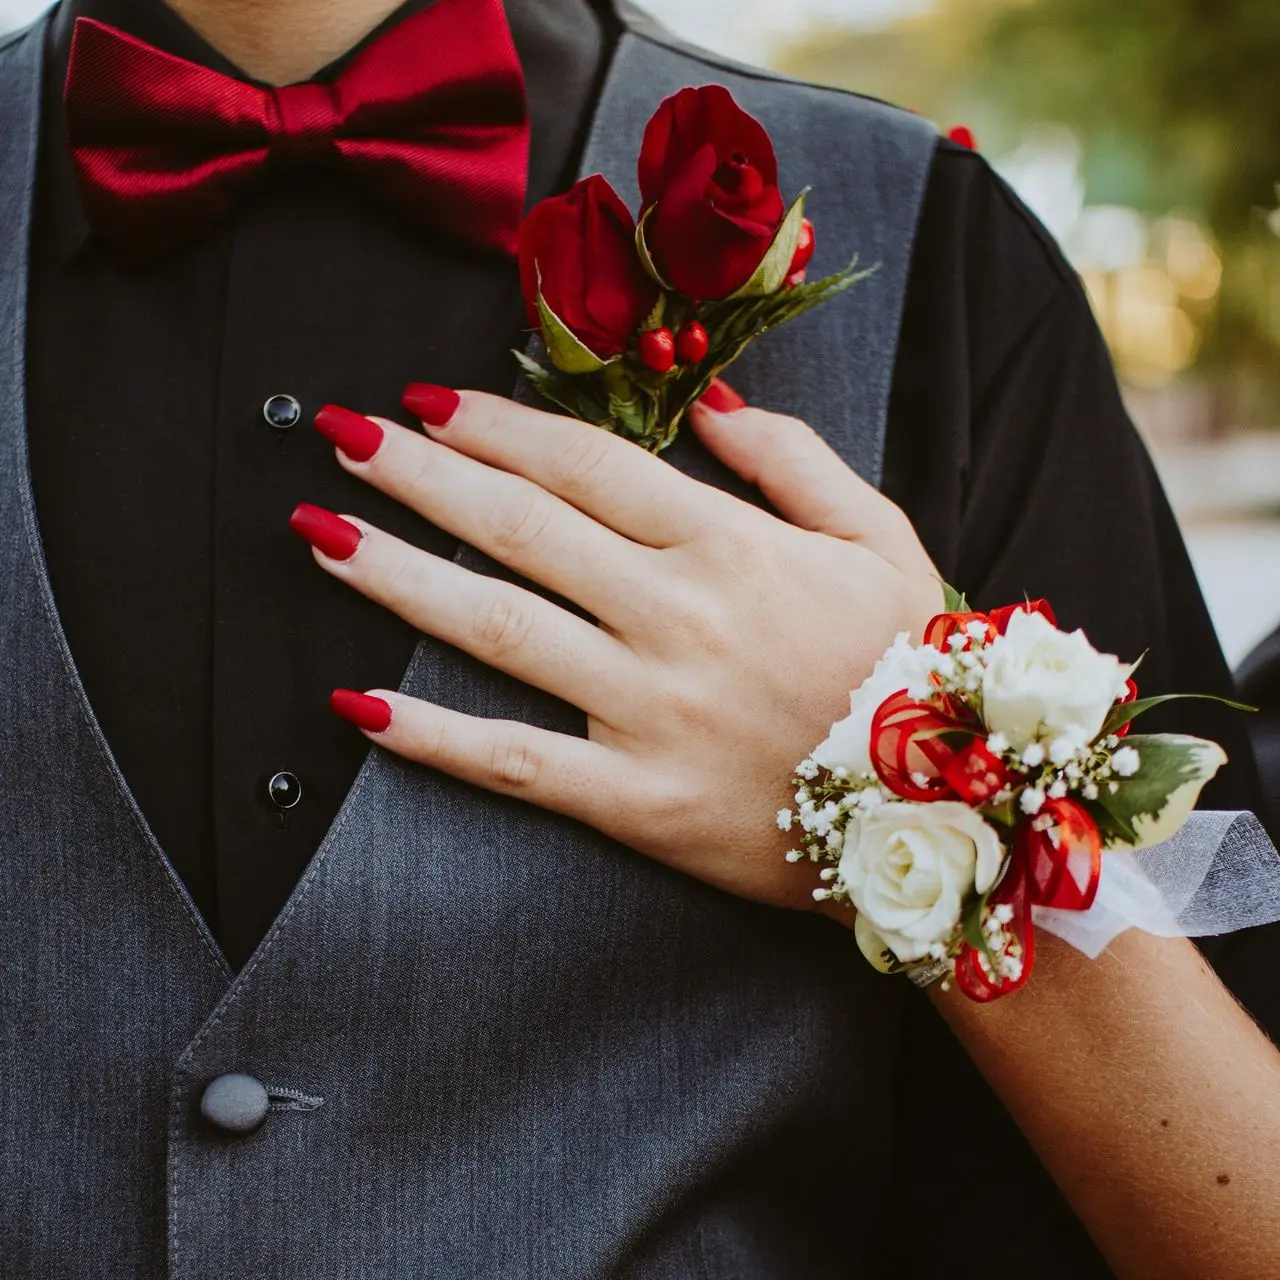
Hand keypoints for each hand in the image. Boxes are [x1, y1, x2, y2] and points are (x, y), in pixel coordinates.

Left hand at [298, 385, 939, 915]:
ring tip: (319, 536)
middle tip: (340, 434)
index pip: (586, 464)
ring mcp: (650, 711)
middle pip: (522, 528)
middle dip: (419, 475)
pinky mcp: (638, 800)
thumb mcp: (879, 536)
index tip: (427, 401)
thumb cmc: (912, 662)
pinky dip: (433, 735)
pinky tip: (359, 704)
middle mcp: (676, 617)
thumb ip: (794, 459)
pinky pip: (517, 762)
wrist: (949, 806)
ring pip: (499, 629)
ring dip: (397, 576)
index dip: (497, 424)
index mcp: (730, 546)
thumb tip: (711, 401)